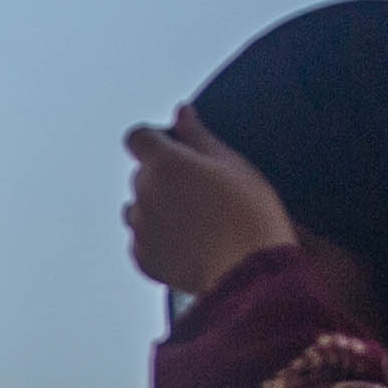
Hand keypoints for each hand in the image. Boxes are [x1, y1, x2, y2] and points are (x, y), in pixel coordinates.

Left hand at [122, 106, 298, 299]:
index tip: (176, 149)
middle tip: (201, 191)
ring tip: (195, 220)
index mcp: (164, 164)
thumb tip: (181, 113)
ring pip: (137, 207)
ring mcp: (141, 228)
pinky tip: (189, 243)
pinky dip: (158, 239)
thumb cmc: (249, 214)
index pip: (137, 137)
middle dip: (163, 176)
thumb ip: (198, 135)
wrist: (249, 274)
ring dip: (157, 207)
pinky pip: (142, 240)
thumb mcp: (232, 164)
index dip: (154, 140)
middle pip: (141, 174)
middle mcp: (144, 193)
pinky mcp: (143, 258)